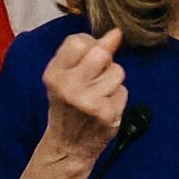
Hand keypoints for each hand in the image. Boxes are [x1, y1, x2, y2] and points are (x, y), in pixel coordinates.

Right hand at [41, 28, 127, 161]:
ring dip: (113, 81)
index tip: (87, 58)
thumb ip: (89, 52)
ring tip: (99, 94)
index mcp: (55, 74)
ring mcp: (89, 101)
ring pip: (117, 72)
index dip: (90, 45)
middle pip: (102, 54)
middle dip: (105, 62)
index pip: (79, 41)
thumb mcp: (67, 76)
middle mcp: (69, 87)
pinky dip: (117, 98)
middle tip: (96, 77)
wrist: (68, 146)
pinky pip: (123, 92)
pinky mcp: (107, 114)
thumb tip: (116, 33)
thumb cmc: (68, 106)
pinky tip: (105, 107)